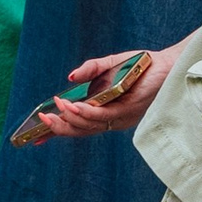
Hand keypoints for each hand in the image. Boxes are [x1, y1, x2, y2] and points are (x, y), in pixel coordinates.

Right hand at [29, 43, 178, 138]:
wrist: (166, 64)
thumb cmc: (140, 65)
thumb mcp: (109, 64)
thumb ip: (89, 69)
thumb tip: (70, 78)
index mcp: (105, 112)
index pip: (78, 126)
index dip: (57, 132)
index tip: (36, 138)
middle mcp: (112, 119)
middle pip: (80, 131)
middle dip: (59, 128)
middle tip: (41, 120)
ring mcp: (120, 118)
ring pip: (89, 126)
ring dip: (69, 119)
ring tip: (54, 110)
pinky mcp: (128, 111)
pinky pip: (102, 116)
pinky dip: (85, 112)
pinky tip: (73, 107)